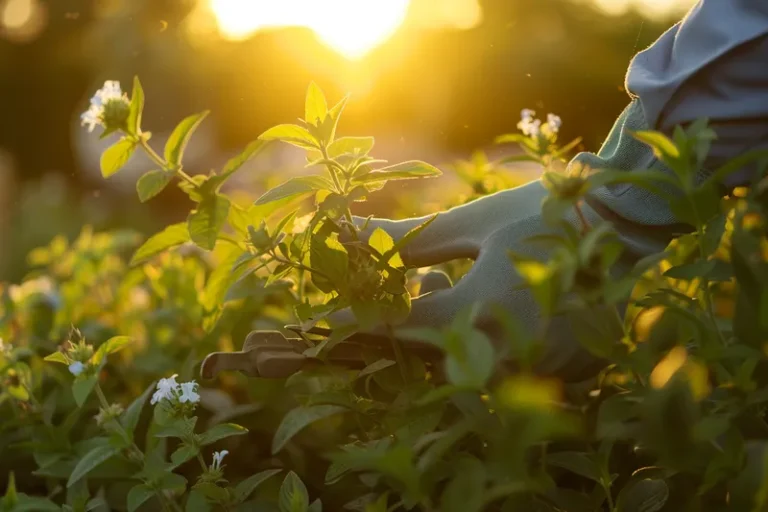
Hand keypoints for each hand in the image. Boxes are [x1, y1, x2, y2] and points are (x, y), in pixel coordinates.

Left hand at [327, 179, 608, 381]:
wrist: (627, 224)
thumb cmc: (543, 215)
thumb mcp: (471, 224)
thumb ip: (405, 240)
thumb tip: (347, 232)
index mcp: (472, 317)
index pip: (392, 329)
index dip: (355, 319)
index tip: (327, 315)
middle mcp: (499, 356)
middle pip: (424, 354)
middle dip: (403, 321)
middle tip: (407, 283)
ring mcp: (533, 371)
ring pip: (463, 366)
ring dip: (442, 332)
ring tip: (443, 284)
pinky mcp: (559, 373)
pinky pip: (502, 369)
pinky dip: (482, 342)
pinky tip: (485, 303)